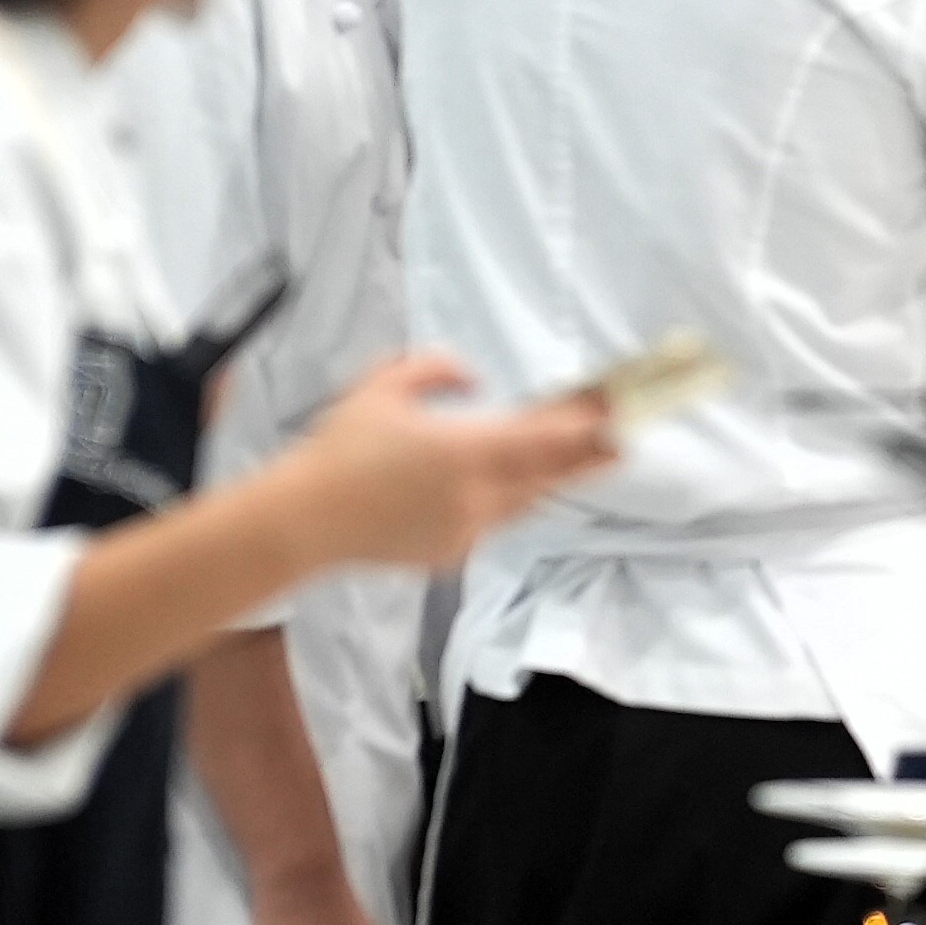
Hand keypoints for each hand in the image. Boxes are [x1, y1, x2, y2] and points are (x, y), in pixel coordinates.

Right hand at [267, 352, 619, 572]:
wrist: (303, 522)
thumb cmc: (338, 449)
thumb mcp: (382, 387)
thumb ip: (435, 370)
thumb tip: (473, 377)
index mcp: (463, 451)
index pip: (542, 439)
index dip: (584, 427)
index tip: (614, 412)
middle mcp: (475, 495)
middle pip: (547, 475)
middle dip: (587, 458)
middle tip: (622, 442)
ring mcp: (466, 529)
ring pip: (524, 501)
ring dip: (553, 480)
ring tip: (583, 462)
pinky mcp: (452, 554)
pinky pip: (494, 522)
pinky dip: (510, 501)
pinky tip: (516, 488)